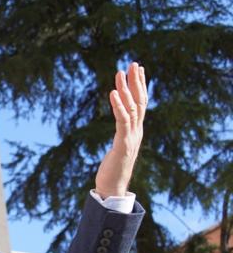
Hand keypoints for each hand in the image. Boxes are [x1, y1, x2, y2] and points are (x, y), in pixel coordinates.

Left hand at [95, 62, 146, 197]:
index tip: (137, 70)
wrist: (113, 189)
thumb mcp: (117, 149)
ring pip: (132, 109)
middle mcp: (136, 132)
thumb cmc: (112, 171)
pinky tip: (112, 93)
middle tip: (133, 63)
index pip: (140, 104)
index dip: (140, 87)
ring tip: (120, 73)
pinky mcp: (123, 145)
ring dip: (125, 90)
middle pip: (140, 102)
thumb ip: (121, 137)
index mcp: (135, 132)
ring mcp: (131, 138)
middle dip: (136, 82)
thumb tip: (120, 129)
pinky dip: (118, 106)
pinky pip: (122, 121)